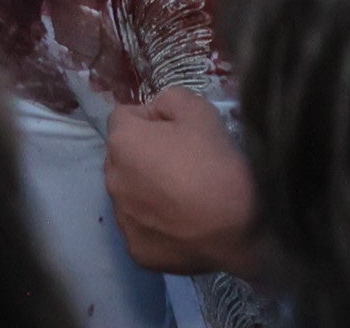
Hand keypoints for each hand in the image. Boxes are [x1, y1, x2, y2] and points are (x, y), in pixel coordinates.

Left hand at [105, 89, 264, 278]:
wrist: (237, 226)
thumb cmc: (215, 163)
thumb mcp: (200, 110)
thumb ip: (169, 100)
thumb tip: (157, 112)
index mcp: (123, 142)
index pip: (123, 117)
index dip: (150, 119)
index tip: (175, 132)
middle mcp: (112, 180)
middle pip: (123, 157)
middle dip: (143, 155)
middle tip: (181, 163)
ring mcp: (123, 219)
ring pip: (130, 194)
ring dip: (147, 190)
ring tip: (184, 196)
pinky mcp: (136, 250)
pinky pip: (141, 227)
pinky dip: (156, 223)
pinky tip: (182, 223)